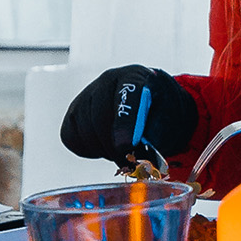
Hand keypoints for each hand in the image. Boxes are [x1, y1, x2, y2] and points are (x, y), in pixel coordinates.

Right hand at [61, 65, 196, 166]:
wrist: (151, 107)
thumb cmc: (161, 114)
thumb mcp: (168, 122)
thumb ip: (153, 136)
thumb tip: (135, 154)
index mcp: (136, 77)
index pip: (127, 96)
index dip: (125, 124)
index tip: (126, 146)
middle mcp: (109, 80)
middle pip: (100, 116)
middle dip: (114, 147)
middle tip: (129, 162)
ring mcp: (88, 94)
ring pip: (84, 130)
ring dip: (103, 150)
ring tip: (121, 150)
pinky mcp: (73, 112)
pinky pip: (71, 138)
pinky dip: (88, 149)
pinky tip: (105, 146)